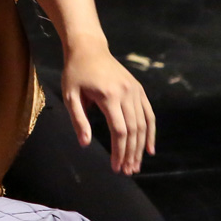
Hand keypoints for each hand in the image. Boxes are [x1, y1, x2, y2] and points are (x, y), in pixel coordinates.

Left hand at [63, 44, 156, 174]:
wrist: (89, 48)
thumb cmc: (76, 72)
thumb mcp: (70, 95)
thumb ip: (78, 120)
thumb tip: (84, 144)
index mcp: (109, 96)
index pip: (119, 130)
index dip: (119, 151)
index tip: (116, 167)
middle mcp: (126, 93)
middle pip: (133, 130)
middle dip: (131, 154)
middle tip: (127, 171)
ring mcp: (135, 91)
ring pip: (143, 124)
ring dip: (140, 147)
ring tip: (136, 165)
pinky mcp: (138, 89)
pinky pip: (148, 114)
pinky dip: (150, 132)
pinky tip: (149, 149)